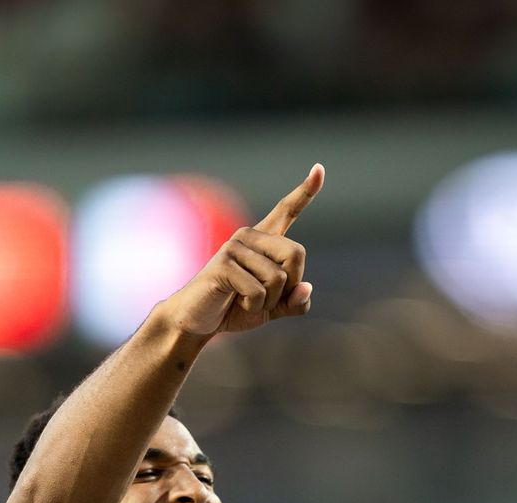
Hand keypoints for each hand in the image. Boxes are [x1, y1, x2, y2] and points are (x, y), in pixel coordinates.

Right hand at [156, 163, 323, 337]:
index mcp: (264, 241)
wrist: (197, 321)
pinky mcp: (223, 263)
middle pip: (296, 253)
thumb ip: (295, 301)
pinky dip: (254, 306)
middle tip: (268, 298)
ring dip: (269, 301)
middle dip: (290, 284)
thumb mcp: (273, 307)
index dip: (306, 191)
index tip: (319, 169)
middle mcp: (249, 235)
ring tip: (246, 301)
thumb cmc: (235, 308)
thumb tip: (305, 288)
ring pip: (278, 278)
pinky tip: (236, 302)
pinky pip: (258, 290)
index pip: (287, 210)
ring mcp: (235, 246)